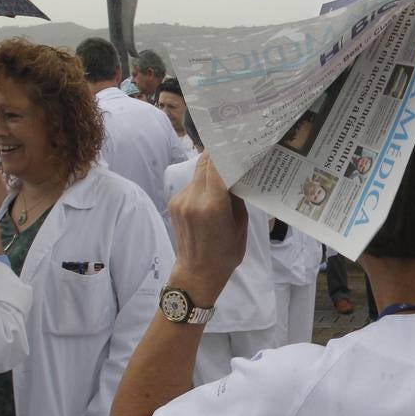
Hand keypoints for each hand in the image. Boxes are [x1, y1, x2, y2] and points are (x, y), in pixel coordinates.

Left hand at [167, 153, 247, 305]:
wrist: (197, 272)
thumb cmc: (226, 253)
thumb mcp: (240, 224)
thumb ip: (236, 196)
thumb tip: (236, 174)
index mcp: (212, 205)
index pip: (215, 164)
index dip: (225, 150)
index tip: (237, 143)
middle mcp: (193, 199)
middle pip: (204, 163)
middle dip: (218, 155)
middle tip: (233, 150)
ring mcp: (180, 201)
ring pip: (197, 173)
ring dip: (211, 170)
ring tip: (226, 171)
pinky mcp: (174, 204)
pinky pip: (191, 185)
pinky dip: (203, 183)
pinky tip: (214, 191)